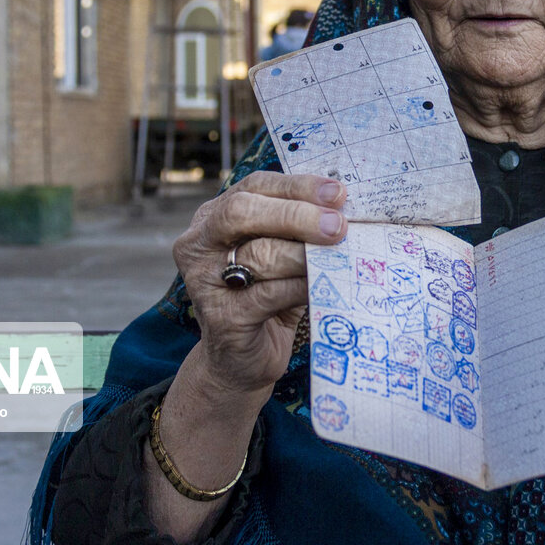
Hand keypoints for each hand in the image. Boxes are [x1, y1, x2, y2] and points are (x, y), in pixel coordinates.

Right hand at [172, 171, 346, 397]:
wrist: (242, 359)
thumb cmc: (269, 295)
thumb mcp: (281, 253)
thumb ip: (300, 228)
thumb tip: (345, 208)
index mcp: (214, 216)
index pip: (255, 186)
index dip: (297, 186)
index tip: (338, 193)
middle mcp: (199, 243)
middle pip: (243, 212)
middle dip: (296, 215)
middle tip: (338, 226)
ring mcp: (204, 280)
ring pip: (258, 254)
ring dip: (305, 254)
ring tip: (338, 255)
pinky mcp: (221, 317)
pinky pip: (268, 294)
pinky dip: (301, 287)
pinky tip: (324, 285)